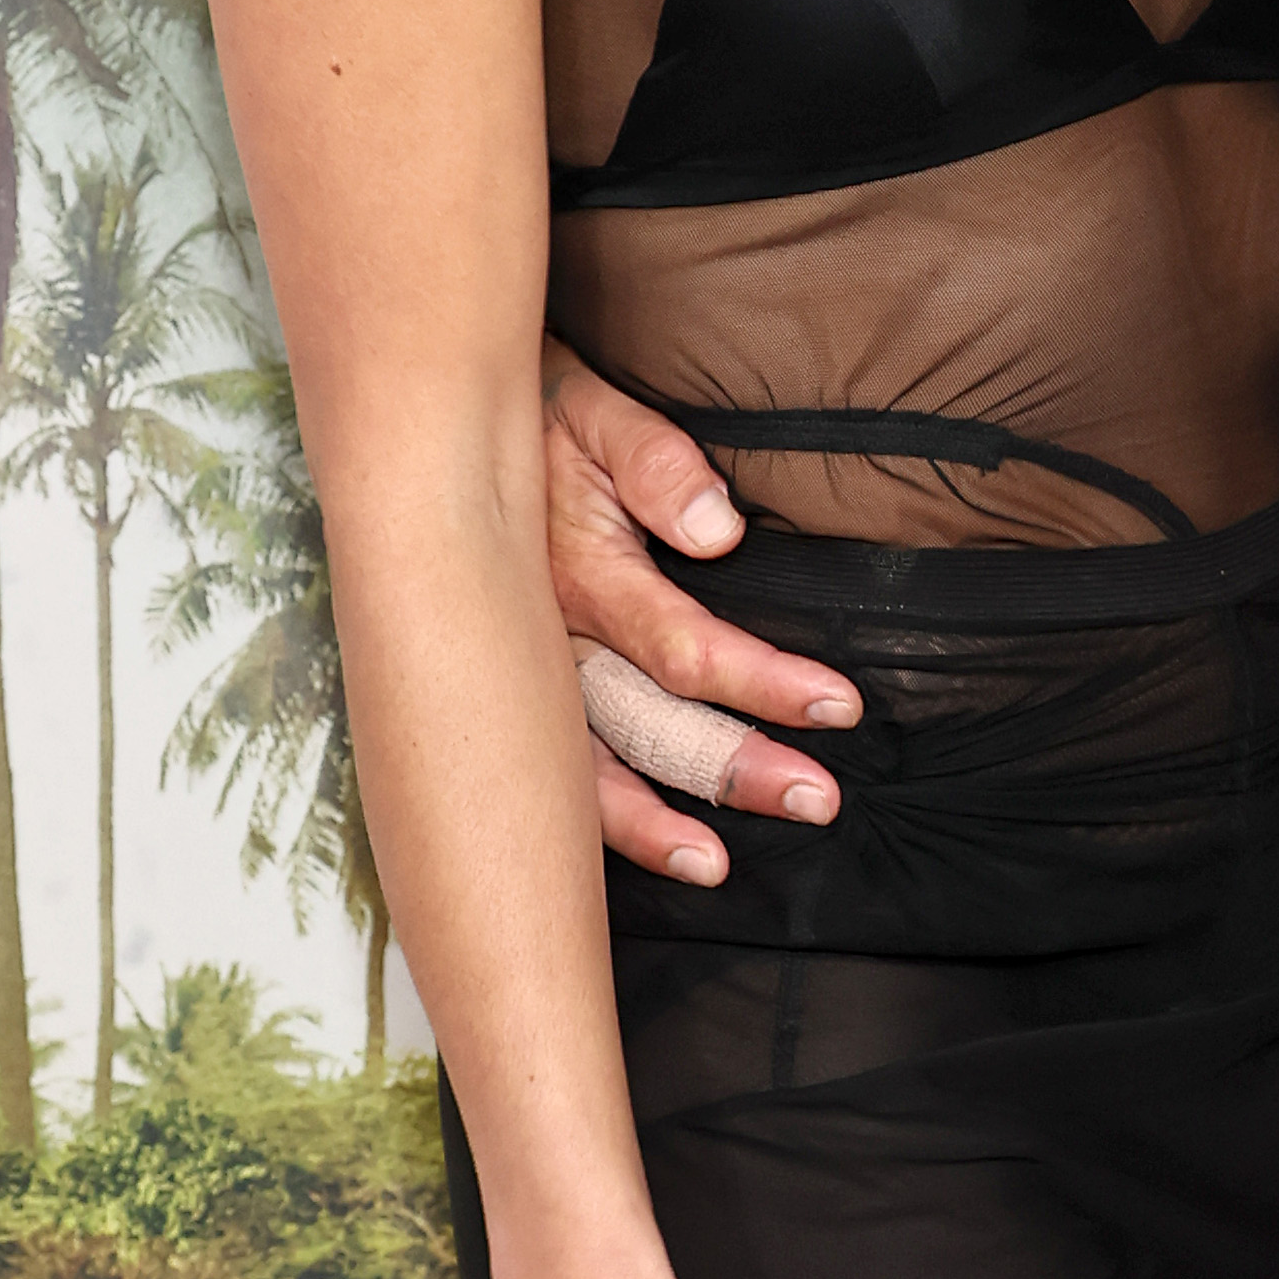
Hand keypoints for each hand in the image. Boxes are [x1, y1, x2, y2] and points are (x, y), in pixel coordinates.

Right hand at [544, 339, 855, 884]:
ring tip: (722, 866)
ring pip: (591, 772)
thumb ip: (657, 463)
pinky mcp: (517, 696)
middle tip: (818, 801)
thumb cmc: (538, 419)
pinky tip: (664, 858)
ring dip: (660, 825)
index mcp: (582, 576)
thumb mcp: (597, 413)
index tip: (840, 707)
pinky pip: (557, 779)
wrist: (438, 436)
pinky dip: (606, 828)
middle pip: (647, 726)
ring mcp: (528, 679)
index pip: (685, 648)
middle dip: (732, 769)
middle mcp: (551, 643)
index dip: (764, 683)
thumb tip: (718, 530)